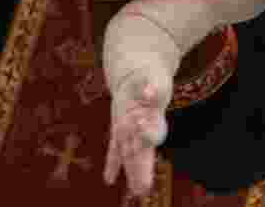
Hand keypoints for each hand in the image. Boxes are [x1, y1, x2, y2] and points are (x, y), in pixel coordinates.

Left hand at [104, 71, 171, 196]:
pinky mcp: (119, 128)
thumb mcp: (156, 77)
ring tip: (137, 191)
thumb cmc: (153, 76)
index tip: (142, 132)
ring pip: (131, 155)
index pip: (154, 133)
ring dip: (131, 171)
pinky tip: (109, 179)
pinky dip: (112, 162)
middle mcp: (144, 128)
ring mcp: (131, 130)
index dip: (148, 134)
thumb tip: (148, 94)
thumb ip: (154, 87)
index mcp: (155, 117)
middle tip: (143, 189)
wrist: (142, 74)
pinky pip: (115, 148)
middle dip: (143, 170)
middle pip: (144, 153)